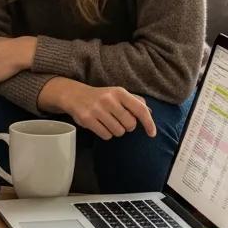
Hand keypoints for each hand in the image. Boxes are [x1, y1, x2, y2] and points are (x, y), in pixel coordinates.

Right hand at [39, 78, 156, 140]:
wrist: (74, 95)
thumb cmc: (101, 96)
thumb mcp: (117, 94)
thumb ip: (135, 101)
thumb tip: (150, 112)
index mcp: (119, 92)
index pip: (140, 110)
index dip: (149, 123)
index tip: (152, 134)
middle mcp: (109, 100)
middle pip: (130, 124)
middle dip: (127, 127)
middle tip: (119, 122)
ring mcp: (97, 109)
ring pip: (118, 132)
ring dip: (116, 131)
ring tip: (108, 123)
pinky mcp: (87, 119)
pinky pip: (106, 135)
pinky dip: (106, 134)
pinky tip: (100, 126)